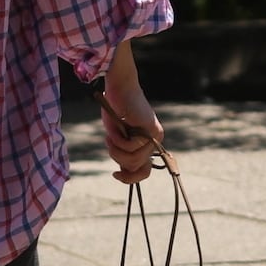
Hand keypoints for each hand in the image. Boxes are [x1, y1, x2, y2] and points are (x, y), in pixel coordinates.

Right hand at [100, 57, 162, 183]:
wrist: (120, 87)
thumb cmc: (116, 109)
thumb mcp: (118, 137)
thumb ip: (123, 153)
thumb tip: (124, 173)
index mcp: (147, 143)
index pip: (144, 171)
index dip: (130, 178)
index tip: (115, 174)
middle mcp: (155, 141)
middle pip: (134, 166)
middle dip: (117, 157)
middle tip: (110, 142)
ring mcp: (154, 136)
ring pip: (132, 159)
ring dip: (116, 148)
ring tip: (111, 134)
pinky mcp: (150, 130)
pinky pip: (131, 146)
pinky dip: (119, 139)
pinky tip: (117, 127)